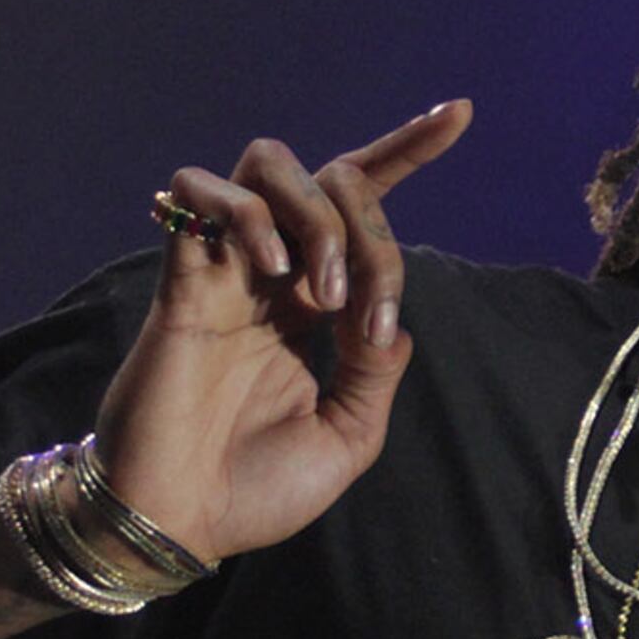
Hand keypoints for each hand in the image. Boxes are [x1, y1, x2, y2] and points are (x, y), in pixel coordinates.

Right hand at [84, 99, 472, 562]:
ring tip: (318, 291)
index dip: (406, 151)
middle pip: (328, 177)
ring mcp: (224, 270)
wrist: (179, 524)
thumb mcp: (346, 438)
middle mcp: (271, 275)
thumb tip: (393, 318)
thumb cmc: (256, 491)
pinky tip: (273, 274)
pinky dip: (247, 215)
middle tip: (360, 306)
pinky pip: (200, 194)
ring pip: (266, 164)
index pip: (360, 205)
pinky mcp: (181, 279)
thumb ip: (376, 373)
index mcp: (312, 307)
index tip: (459, 113)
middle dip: (366, 223)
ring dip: (313, 213)